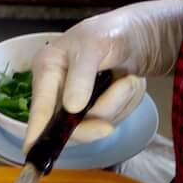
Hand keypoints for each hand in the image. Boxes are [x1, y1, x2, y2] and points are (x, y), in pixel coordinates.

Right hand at [24, 0, 182, 145]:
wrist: (149, 34)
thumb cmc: (116, 30)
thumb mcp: (96, 45)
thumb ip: (82, 75)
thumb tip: (71, 107)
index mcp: (48, 68)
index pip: (41, 106)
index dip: (36, 131)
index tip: (33, 152)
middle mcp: (59, 88)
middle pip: (69, 124)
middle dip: (102, 110)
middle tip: (124, 88)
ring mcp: (80, 101)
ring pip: (95, 124)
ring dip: (120, 102)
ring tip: (129, 77)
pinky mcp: (99, 108)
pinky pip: (111, 120)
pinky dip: (127, 104)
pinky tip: (130, 82)